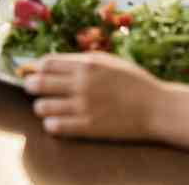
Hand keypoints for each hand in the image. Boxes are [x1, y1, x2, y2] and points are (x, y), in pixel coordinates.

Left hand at [23, 53, 162, 139]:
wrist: (157, 108)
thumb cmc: (133, 82)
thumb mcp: (108, 61)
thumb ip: (81, 61)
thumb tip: (53, 62)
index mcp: (87, 64)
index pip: (46, 63)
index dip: (36, 68)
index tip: (36, 72)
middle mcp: (82, 84)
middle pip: (38, 83)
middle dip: (31, 85)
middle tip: (33, 88)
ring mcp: (84, 106)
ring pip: (42, 106)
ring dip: (41, 106)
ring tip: (48, 107)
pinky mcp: (88, 127)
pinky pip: (55, 126)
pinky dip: (51, 124)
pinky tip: (57, 121)